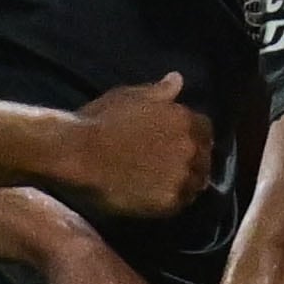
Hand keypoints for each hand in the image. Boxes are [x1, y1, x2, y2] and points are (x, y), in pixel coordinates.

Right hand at [68, 73, 212, 220]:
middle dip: (192, 161)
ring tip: (162, 184)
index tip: (180, 144)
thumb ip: (159, 92)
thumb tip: (178, 79)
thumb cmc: (99, 120)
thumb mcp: (130, 96)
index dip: (193, 138)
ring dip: (185, 183)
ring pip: (196, 183)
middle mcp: (190, 148)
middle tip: (169, 167)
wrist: (77, 153)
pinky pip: (181, 203)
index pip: (206, 131)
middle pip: (204, 159)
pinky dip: (172, 201)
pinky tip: (155, 197)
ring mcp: (181, 176)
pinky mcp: (169, 201)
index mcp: (184, 119)